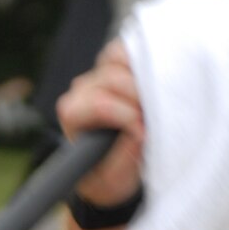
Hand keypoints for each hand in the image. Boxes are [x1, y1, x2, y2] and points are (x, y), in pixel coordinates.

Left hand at [56, 40, 144, 210]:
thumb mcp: (114, 179)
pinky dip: (142, 59)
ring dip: (141, 74)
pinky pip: (126, 51)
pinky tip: (155, 77)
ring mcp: (96, 74)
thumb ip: (124, 157)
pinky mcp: (113, 65)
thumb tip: (141, 132)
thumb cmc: (109, 175)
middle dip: (138, 96)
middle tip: (155, 116)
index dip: (126, 116)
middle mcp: (80, 91)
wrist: (112, 171)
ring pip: (117, 57)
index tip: (143, 133)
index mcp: (72, 115)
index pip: (99, 104)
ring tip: (155, 98)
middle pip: (111, 78)